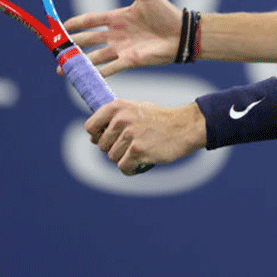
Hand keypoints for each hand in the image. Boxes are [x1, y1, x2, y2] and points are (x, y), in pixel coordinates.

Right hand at [63, 0, 182, 75]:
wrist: (181, 33)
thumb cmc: (165, 13)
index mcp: (117, 17)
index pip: (91, 20)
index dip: (76, 23)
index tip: (60, 26)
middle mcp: (116, 34)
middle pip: (88, 40)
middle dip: (72, 45)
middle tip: (56, 51)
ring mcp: (122, 48)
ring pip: (95, 57)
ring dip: (80, 62)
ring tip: (63, 70)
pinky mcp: (130, 60)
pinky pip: (110, 68)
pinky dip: (97, 73)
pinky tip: (84, 78)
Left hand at [85, 99, 206, 174]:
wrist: (185, 126)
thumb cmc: (161, 119)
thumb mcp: (136, 109)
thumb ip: (114, 120)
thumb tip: (93, 138)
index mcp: (118, 107)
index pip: (91, 126)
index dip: (97, 136)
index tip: (109, 139)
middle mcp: (122, 120)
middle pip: (102, 145)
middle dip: (114, 149)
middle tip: (131, 145)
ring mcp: (130, 136)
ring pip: (112, 157)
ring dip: (124, 159)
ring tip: (139, 153)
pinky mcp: (138, 151)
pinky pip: (123, 167)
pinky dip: (131, 169)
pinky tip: (140, 164)